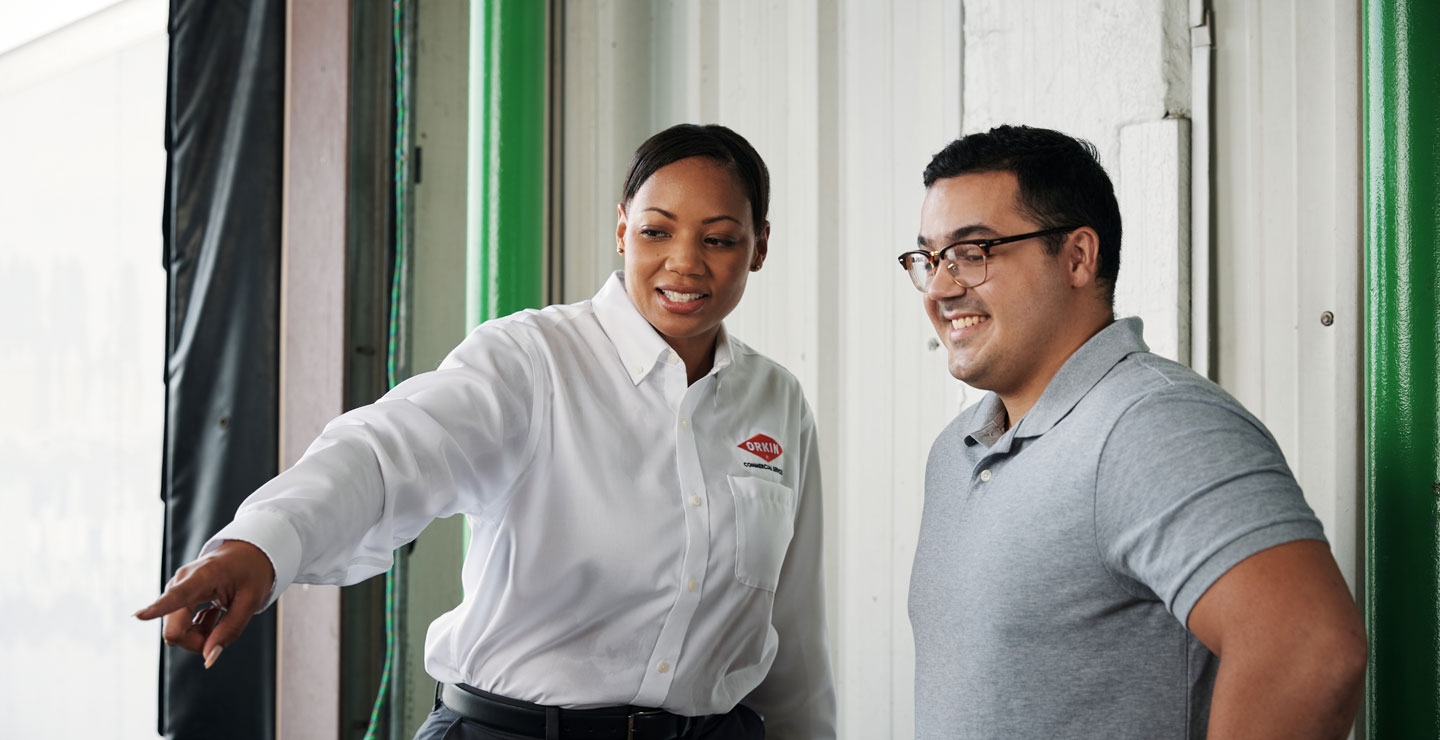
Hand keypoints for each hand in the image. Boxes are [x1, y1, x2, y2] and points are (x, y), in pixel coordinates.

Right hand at [134, 540, 275, 668]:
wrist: (244, 554)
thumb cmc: (250, 573)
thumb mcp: (250, 602)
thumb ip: (230, 630)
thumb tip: (208, 659)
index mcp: (202, 577)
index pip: (177, 596)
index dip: (157, 608)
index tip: (138, 616)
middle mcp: (180, 582)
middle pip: (174, 630)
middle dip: (198, 641)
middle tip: (221, 623)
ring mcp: (173, 590)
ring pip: (175, 632)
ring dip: (199, 635)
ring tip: (216, 613)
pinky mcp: (172, 597)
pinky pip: (177, 628)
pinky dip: (196, 630)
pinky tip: (209, 612)